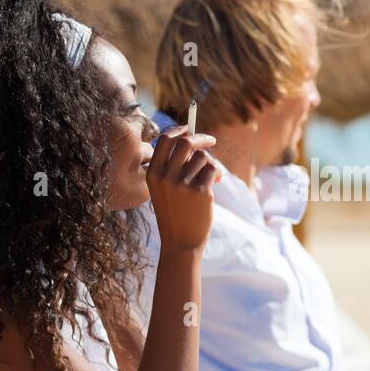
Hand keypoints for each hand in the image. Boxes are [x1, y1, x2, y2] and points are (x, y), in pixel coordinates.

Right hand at [147, 126, 220, 252]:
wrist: (181, 242)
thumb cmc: (175, 214)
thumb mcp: (163, 189)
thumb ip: (173, 166)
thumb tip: (193, 140)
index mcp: (153, 174)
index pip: (166, 140)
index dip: (179, 130)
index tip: (189, 128)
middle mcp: (165, 177)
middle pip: (186, 142)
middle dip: (201, 138)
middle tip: (211, 140)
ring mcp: (182, 184)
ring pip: (203, 157)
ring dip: (210, 164)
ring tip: (209, 178)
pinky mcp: (200, 192)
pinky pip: (213, 169)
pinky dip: (217, 174)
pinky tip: (214, 185)